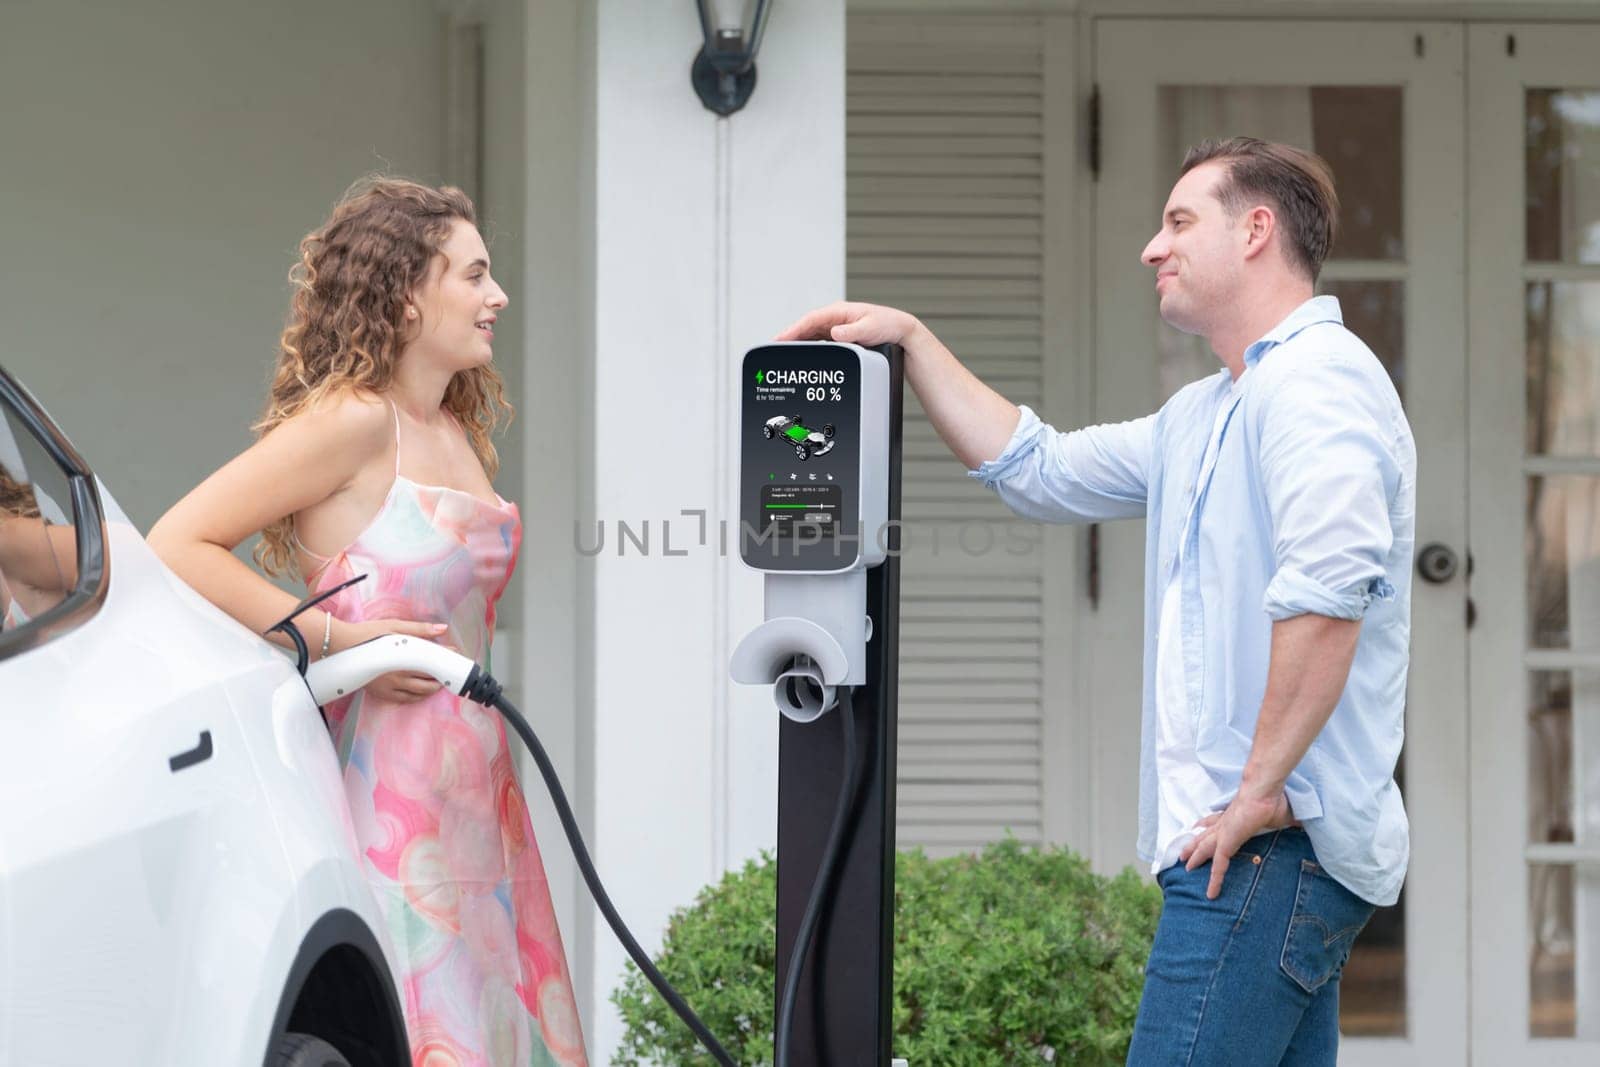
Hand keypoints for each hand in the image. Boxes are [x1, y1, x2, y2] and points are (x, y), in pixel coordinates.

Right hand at [331, 617, 452, 704]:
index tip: (453, 654)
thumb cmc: (367, 634)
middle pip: (428, 679)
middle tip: (449, 672)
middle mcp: (398, 674)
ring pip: (419, 692)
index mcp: (403, 657)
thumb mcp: (394, 626)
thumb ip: (419, 629)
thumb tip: (442, 628)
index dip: (445, 657)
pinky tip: (423, 693)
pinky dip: (417, 698)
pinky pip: (404, 700)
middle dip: (441, 676)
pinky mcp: (382, 693)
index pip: (431, 659)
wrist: (342, 647)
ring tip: (440, 682)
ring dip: (433, 688)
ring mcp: (390, 686)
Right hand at [775, 301, 922, 348]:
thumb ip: (852, 331)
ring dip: (796, 341)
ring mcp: (835, 325)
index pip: (810, 320)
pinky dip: (807, 345)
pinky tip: (801, 354)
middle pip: (805, 326)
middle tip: (773, 348)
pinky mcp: (838, 334)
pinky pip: (817, 339)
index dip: (793, 329)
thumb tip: (834, 333)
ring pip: (809, 333)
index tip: (780, 338)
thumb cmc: (887, 325)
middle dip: (789, 336)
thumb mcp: (870, 327)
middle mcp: (835, 317)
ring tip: (782, 353)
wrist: (899, 330)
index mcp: (839, 311)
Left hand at [1179, 788, 1297, 899]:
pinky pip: (1218, 867)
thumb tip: (1302, 822)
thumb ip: (1287, 820)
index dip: (1206, 824)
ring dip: (1195, 857)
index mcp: (1235, 815)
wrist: (1264, 792)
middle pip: (1204, 835)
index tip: (1198, 826)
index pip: (1216, 821)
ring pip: (1204, 849)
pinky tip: (1211, 893)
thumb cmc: (1273, 800)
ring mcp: (1223, 833)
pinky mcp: (1226, 844)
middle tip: (1184, 852)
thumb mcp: (1281, 815)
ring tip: (1186, 867)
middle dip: (1194, 843)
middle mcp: (1225, 823)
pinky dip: (1214, 880)